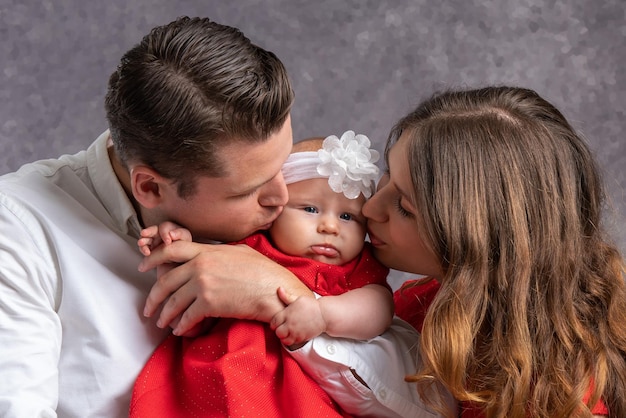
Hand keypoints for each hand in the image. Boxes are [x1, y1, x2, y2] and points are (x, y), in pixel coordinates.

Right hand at [137, 221, 190, 255]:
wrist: (182, 254)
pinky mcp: (149, 248)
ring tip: (141, 243)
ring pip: (145, 238)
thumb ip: (179, 234)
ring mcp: (152, 240)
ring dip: (143, 241)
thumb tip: (171, 234)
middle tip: (144, 233)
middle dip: (147, 232)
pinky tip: (147, 253)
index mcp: (168, 227)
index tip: (168, 242)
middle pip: (151, 230)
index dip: (165, 234)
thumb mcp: (185, 237)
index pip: (164, 227)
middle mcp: (158, 232)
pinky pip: (144, 248)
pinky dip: (144, 250)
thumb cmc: (184, 242)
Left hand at [139, 240, 311, 335]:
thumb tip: (209, 254)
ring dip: (165, 315)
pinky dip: (181, 326)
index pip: (171, 250)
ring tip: (162, 323)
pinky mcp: (208, 304)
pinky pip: (186, 317)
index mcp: (206, 251)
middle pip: (165, 281)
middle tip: (148, 307)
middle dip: (153, 297)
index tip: (142, 267)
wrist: (274, 290)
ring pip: (173, 302)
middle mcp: (200, 266)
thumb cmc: (263, 271)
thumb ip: (218, 253)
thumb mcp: (239, 252)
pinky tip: (179, 330)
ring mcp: (203, 284)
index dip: (153, 258)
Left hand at [270, 287, 326, 345]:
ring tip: (287, 332)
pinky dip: (291, 340)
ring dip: (284, 337)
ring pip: (284, 339)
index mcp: (287, 313)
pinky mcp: (301, 338)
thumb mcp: (298, 299)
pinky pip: (291, 343)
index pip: (274, 322)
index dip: (274, 323)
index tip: (278, 322)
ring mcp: (296, 332)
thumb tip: (279, 289)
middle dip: (278, 330)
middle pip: (278, 332)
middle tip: (282, 327)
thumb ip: (286, 296)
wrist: (324, 315)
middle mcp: (290, 324)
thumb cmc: (311, 305)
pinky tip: (293, 335)